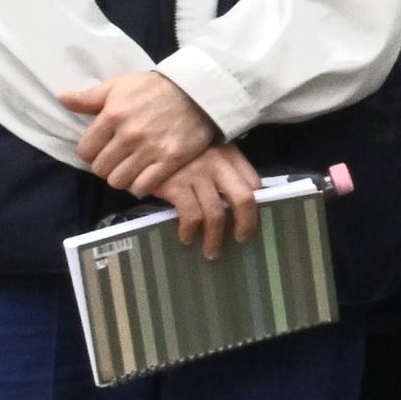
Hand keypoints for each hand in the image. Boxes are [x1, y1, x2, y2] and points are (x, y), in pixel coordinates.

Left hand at [56, 69, 226, 198]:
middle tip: (119, 157)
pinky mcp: (171, 160)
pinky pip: (143, 186)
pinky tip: (146, 173)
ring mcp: (151, 149)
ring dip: (122, 176)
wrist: (201, 90)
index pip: (84, 151)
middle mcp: (129, 134)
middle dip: (107, 164)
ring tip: (131, 166)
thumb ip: (90, 96)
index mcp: (113, 115)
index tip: (104, 146)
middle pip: (100, 169)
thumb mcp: (121, 85)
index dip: (92, 151)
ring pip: (118, 181)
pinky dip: (142, 184)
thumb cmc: (156, 87)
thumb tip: (60, 98)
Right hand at [162, 144, 264, 259]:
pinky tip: (186, 238)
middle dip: (246, 224)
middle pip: (243, 199)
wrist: (144, 147)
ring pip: (216, 214)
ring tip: (212, 252)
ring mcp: (197, 175)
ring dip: (215, 239)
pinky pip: (191, 216)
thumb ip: (225, 171)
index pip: (254, 182)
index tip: (252, 220)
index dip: (256, 205)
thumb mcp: (208, 154)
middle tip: (242, 240)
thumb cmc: (180, 155)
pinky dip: (190, 231)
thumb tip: (237, 202)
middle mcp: (218, 164)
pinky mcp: (175, 186)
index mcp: (230, 155)